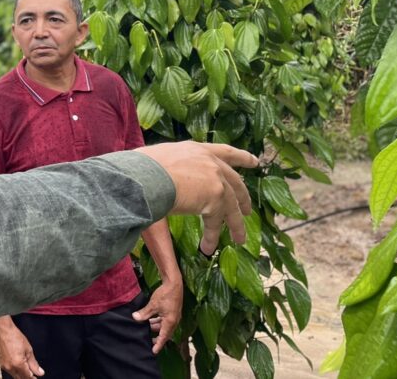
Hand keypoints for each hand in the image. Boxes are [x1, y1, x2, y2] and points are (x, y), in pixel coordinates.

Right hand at [0, 317, 42, 378]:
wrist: (3, 330)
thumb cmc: (15, 337)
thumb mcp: (28, 350)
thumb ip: (34, 364)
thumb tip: (40, 373)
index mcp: (18, 364)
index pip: (27, 377)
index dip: (33, 378)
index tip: (37, 377)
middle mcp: (10, 367)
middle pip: (20, 378)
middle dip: (27, 377)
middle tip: (33, 374)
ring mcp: (4, 366)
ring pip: (15, 375)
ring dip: (21, 374)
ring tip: (26, 367)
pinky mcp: (1, 363)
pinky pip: (10, 371)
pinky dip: (15, 370)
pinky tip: (19, 364)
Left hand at [132, 280, 182, 353]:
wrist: (174, 283)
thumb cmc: (165, 294)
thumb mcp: (153, 305)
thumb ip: (144, 313)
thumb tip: (135, 318)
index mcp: (170, 322)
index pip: (163, 337)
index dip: (158, 344)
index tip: (153, 351)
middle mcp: (173, 321)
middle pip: (164, 333)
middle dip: (156, 337)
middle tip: (147, 341)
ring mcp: (173, 316)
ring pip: (163, 326)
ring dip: (155, 327)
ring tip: (145, 328)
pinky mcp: (172, 311)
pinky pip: (164, 320)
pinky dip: (157, 321)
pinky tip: (149, 319)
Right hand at [135, 141, 256, 254]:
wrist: (146, 176)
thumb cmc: (142, 167)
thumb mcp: (159, 161)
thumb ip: (168, 169)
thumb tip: (159, 179)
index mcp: (196, 150)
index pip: (224, 151)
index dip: (241, 157)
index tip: (255, 162)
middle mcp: (210, 162)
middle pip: (234, 181)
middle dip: (243, 197)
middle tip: (248, 209)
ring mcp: (215, 179)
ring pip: (231, 206)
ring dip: (235, 225)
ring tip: (239, 239)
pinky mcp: (216, 198)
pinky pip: (216, 222)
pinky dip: (212, 236)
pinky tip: (208, 247)